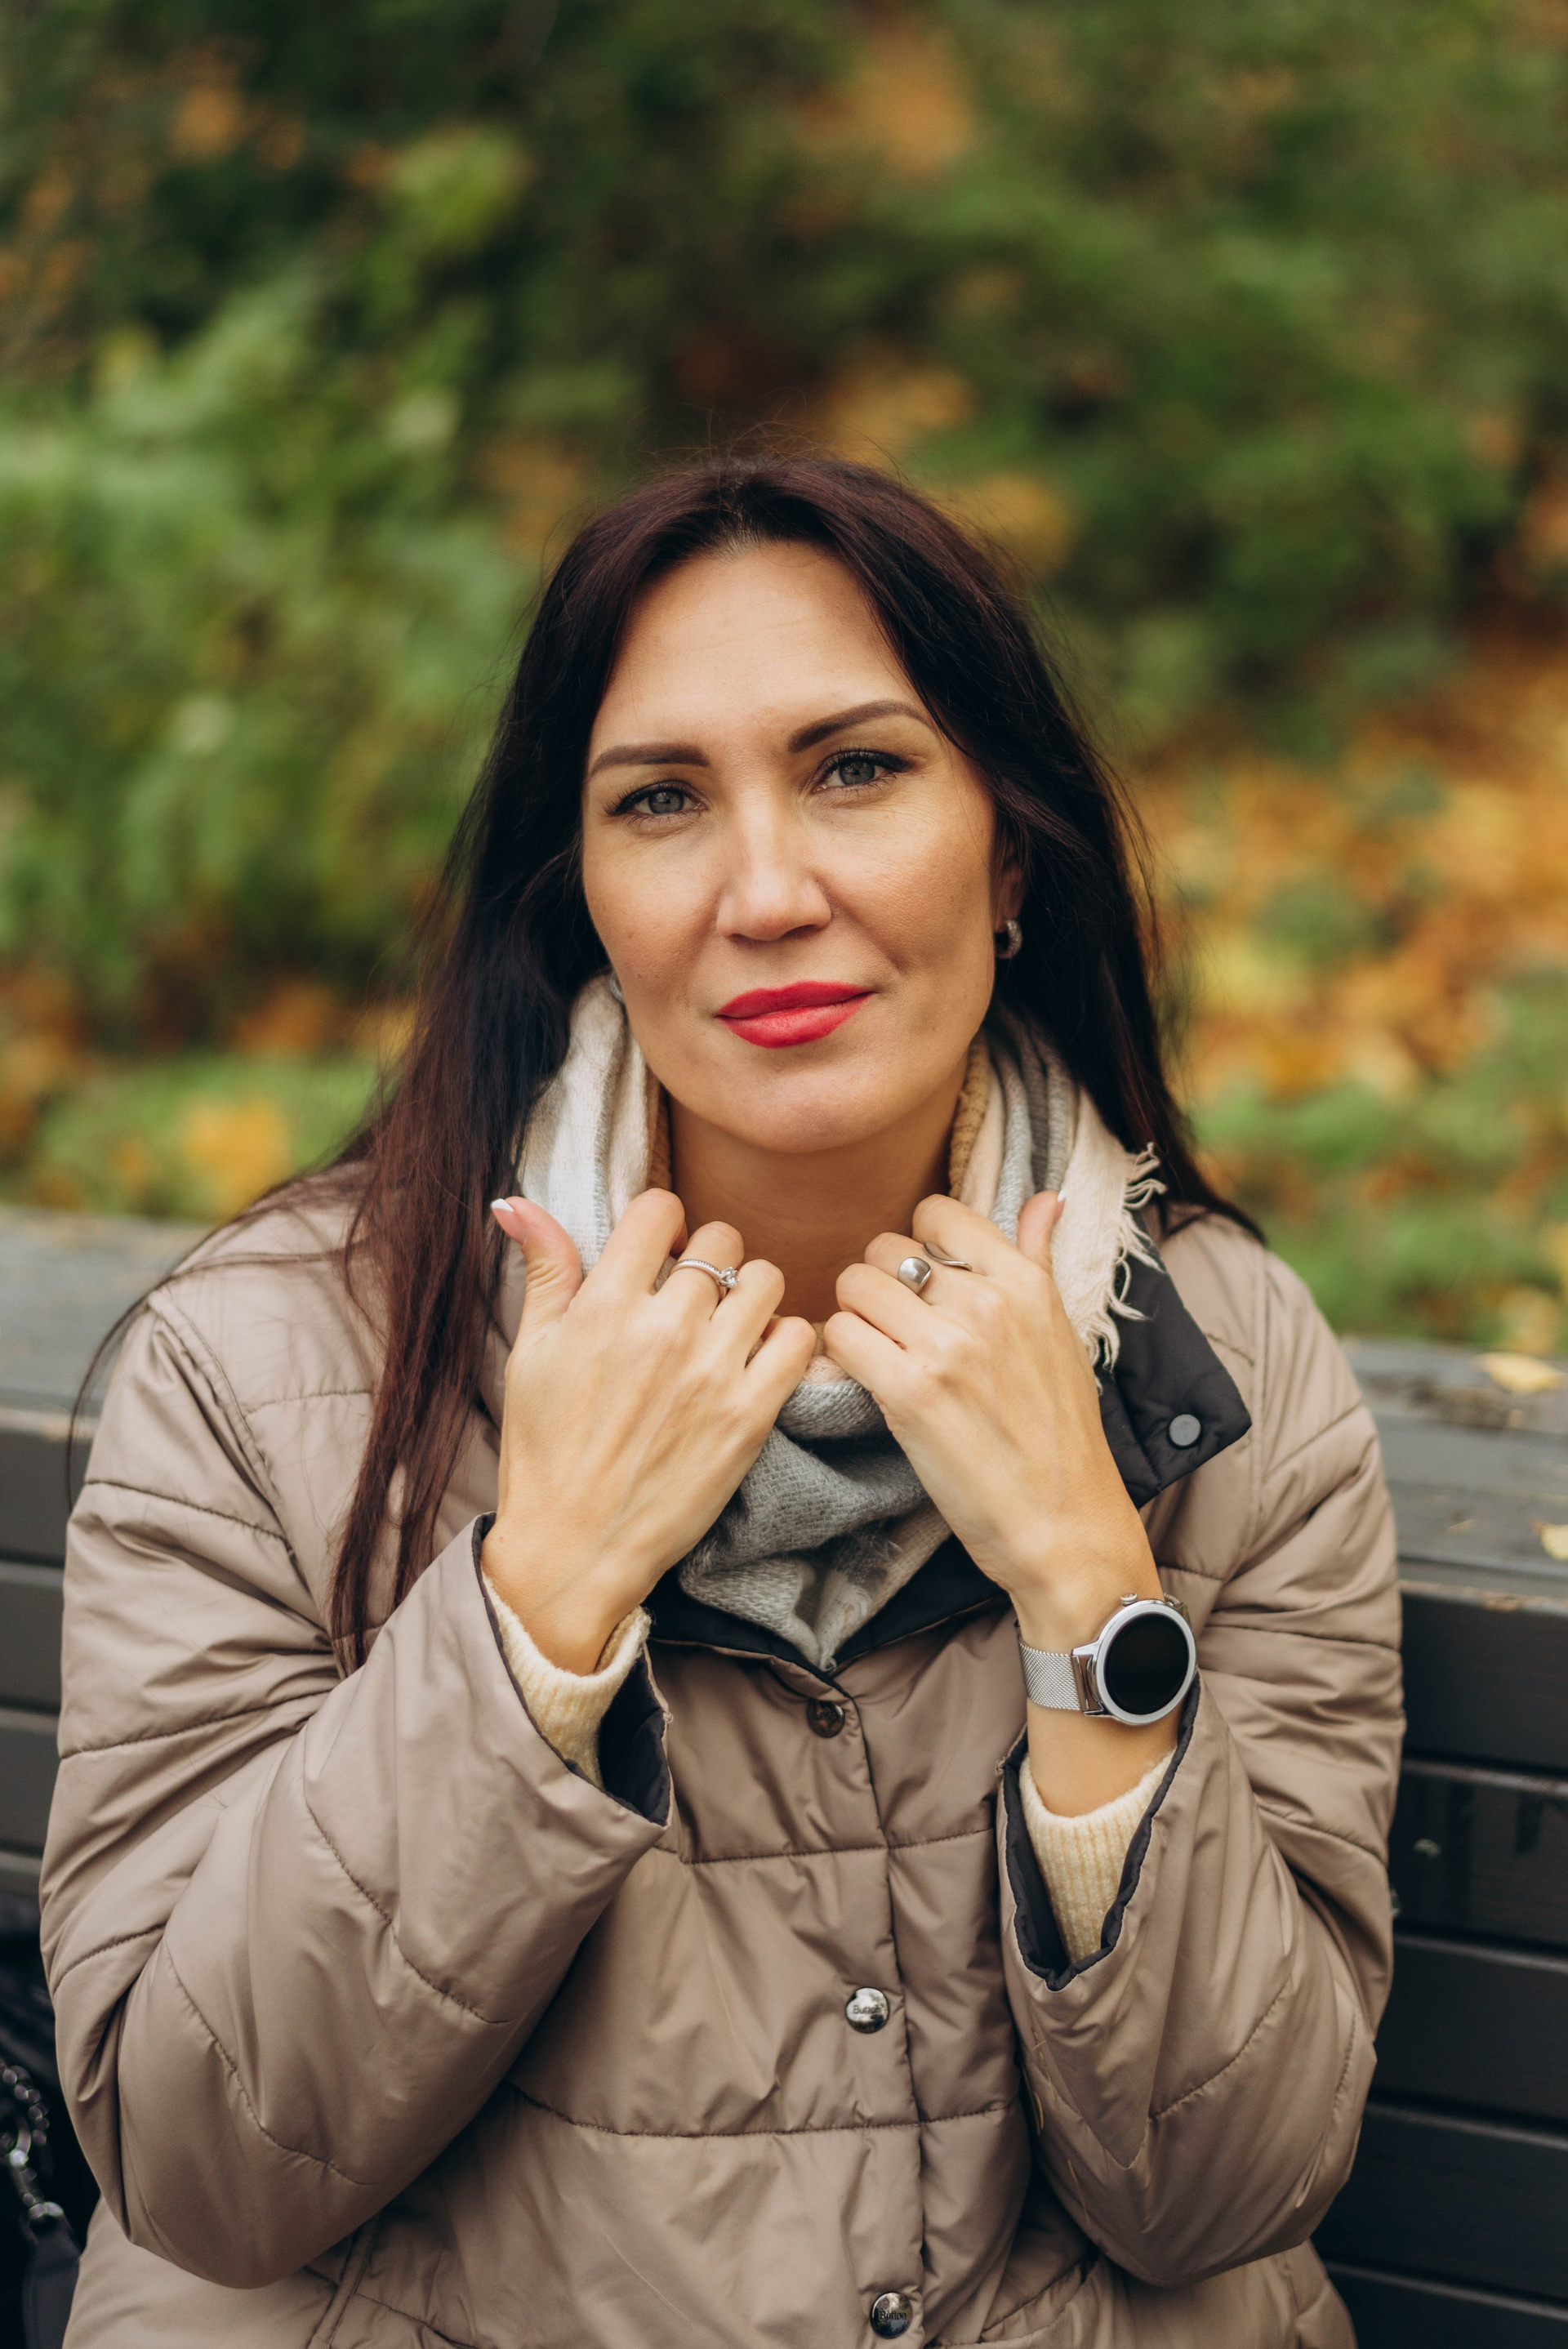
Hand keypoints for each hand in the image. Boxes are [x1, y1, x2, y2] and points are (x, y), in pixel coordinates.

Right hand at [482, 1190, 815, 1671]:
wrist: (575, 1547)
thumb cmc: (545, 1450)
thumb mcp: (530, 1353)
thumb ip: (544, 1270)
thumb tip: (517, 1201)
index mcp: (604, 1305)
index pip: (660, 1209)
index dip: (661, 1224)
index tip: (658, 1252)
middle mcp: (664, 1329)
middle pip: (720, 1240)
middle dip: (708, 1258)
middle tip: (694, 1294)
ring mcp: (712, 1372)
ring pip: (766, 1279)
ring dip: (750, 1292)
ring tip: (729, 1323)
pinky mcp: (750, 1415)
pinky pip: (798, 1339)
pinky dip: (785, 1339)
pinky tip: (756, 1358)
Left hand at [824, 1191, 1160, 1656]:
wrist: (1064, 1521)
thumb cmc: (1060, 1433)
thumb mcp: (1060, 1333)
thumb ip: (1037, 1258)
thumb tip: (1044, 1198)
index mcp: (1024, 1282)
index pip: (936, 1212)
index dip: (915, 1244)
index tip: (921, 1284)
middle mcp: (985, 1303)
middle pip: (882, 1249)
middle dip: (876, 1285)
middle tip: (891, 1329)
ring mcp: (946, 1346)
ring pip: (853, 1287)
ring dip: (852, 1319)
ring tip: (876, 1353)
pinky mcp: (909, 1393)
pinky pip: (838, 1337)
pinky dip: (838, 1356)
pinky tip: (863, 1380)